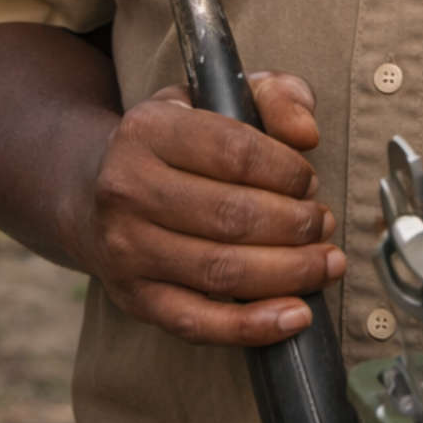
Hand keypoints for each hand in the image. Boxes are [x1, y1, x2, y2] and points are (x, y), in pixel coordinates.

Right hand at [66, 70, 345, 347]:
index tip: (309, 181)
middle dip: (296, 225)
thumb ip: (277, 96)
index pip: (235, 152)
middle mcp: (127, 189)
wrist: (97, 192)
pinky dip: (253, 325)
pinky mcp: (133, 298)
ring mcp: (126, 249)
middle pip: (232, 216)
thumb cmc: (178, 144)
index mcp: (148, 129)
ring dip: (289, 272)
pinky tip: (296, 315)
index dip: (287, 171)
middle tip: (323, 223)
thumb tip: (306, 132)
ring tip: (325, 263)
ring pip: (221, 271)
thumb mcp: (220, 97)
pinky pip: (198, 322)